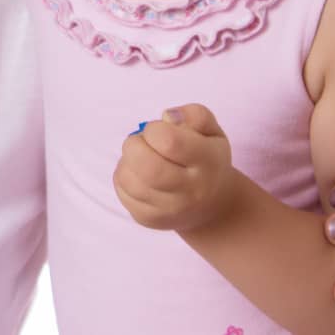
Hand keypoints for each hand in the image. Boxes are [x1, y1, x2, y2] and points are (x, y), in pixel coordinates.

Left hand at [113, 104, 237, 232]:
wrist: (212, 204)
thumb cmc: (206, 157)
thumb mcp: (211, 130)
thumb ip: (194, 115)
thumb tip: (167, 117)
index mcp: (208, 162)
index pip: (169, 142)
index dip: (154, 129)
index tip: (158, 130)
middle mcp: (191, 190)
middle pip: (148, 167)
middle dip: (134, 145)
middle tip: (143, 143)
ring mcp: (170, 209)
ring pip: (129, 180)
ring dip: (127, 161)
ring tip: (141, 158)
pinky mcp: (150, 220)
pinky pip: (122, 193)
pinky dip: (123, 177)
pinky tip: (138, 174)